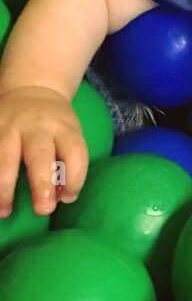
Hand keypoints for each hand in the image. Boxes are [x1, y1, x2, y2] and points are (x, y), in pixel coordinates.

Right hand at [0, 86, 88, 216]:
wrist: (31, 88)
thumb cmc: (54, 123)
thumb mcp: (70, 133)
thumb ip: (69, 162)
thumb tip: (62, 198)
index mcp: (63, 127)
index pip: (74, 152)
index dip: (75, 178)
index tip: (67, 198)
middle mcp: (36, 126)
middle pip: (40, 154)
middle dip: (42, 184)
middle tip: (43, 210)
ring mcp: (8, 126)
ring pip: (4, 157)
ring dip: (4, 187)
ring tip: (4, 211)